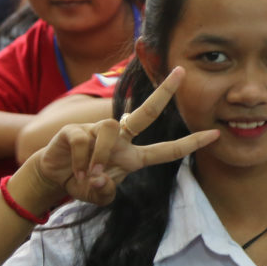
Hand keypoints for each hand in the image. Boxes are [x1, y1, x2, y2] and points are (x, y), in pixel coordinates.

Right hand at [32, 67, 219, 206]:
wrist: (51, 178)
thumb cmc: (82, 182)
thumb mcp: (98, 194)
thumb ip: (105, 191)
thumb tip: (101, 177)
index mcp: (132, 156)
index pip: (167, 150)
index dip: (190, 144)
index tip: (215, 135)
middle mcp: (120, 138)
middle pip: (146, 112)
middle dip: (165, 92)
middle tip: (182, 71)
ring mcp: (97, 130)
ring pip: (110, 131)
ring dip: (100, 157)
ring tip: (89, 176)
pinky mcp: (76, 129)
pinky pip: (85, 140)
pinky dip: (81, 161)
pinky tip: (75, 171)